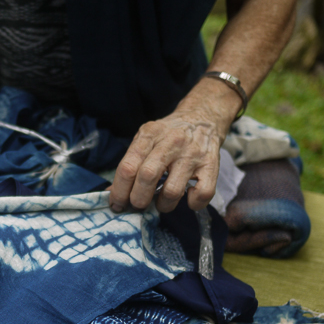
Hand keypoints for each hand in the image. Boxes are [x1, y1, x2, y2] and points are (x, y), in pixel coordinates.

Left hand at [109, 107, 223, 213]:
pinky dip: (193, 203)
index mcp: (150, 134)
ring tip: (162, 203)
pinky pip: (202, 194)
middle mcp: (171, 142)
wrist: (202, 119)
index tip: (117, 205)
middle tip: (139, 205)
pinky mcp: (211, 166)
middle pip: (147, 177)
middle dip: (138, 200)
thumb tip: (111, 193)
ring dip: (164, 205)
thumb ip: (129, 164)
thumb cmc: (167, 135)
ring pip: (173, 191)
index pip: (128, 167)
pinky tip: (187, 198)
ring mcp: (193, 154)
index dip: (119, 191)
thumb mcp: (145, 140)